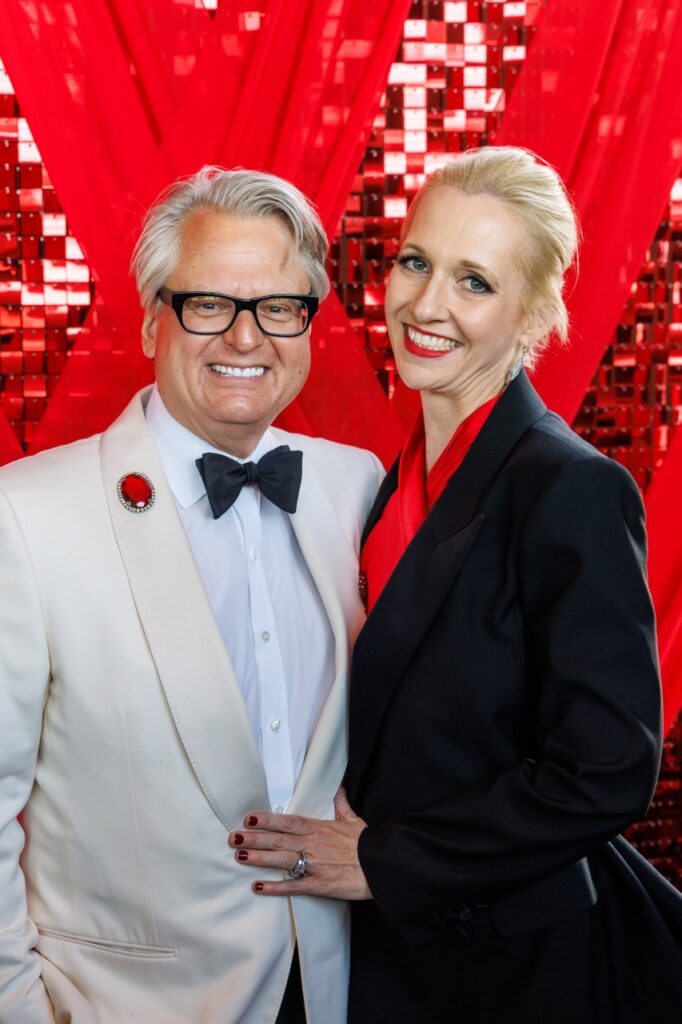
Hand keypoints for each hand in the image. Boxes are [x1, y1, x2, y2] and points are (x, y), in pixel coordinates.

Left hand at [228, 786, 371, 899]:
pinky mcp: (318, 885)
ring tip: (239, 856)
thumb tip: (339, 783)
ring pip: (281, 861)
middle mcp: (313, 845)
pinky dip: (275, 887)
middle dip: (255, 839)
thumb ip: (340, 802)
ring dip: (259, 859)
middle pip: (278, 841)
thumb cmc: (366, 843)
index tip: (249, 818)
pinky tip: (258, 887)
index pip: (288, 822)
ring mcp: (314, 866)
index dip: (268, 820)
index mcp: (319, 828)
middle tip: (233, 838)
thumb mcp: (352, 818)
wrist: (380, 867)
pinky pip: (293, 886)